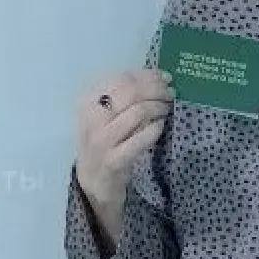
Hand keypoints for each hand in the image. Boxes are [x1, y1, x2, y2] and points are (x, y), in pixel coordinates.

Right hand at [75, 69, 175, 239]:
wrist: (93, 182)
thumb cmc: (104, 141)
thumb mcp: (106, 115)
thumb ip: (124, 96)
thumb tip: (157, 77)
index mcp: (87, 102)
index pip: (121, 79)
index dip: (147, 76)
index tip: (164, 77)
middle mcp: (91, 118)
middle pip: (130, 92)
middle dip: (155, 89)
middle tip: (170, 92)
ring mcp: (101, 141)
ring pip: (137, 112)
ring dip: (158, 107)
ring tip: (167, 108)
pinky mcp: (113, 161)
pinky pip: (140, 139)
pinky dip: (155, 129)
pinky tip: (160, 126)